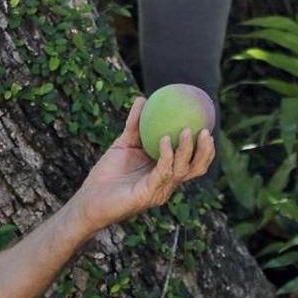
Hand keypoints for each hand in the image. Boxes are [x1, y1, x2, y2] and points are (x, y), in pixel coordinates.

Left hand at [73, 98, 214, 233]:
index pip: (192, 163)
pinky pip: (162, 172)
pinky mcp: (148, 194)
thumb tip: (143, 98)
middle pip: (195, 169)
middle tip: (206, 130)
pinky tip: (165, 139)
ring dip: (187, 150)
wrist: (89, 199)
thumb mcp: (123, 144)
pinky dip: (167, 155)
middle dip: (205, 152)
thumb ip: (135, 124)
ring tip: (187, 130)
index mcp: (165, 172)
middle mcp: (167, 183)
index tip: (208, 125)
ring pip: (181, 170)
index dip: (205, 148)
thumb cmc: (107, 174)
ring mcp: (159, 190)